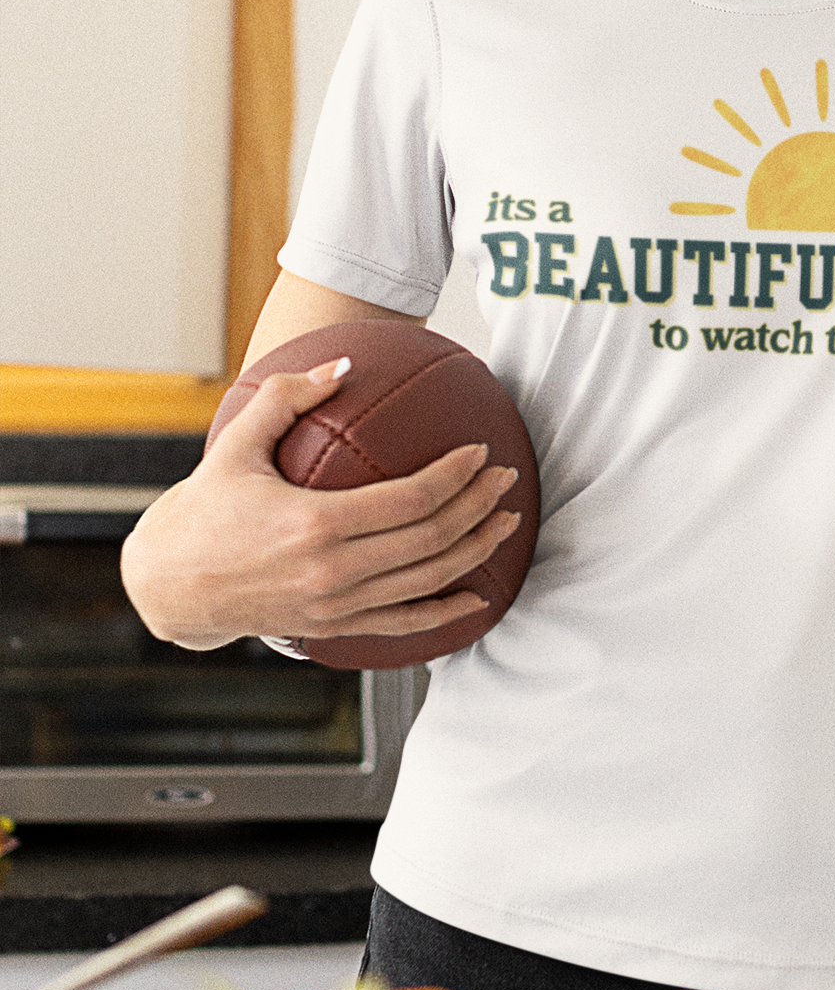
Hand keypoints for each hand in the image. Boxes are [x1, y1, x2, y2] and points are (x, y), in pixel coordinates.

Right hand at [120, 356, 521, 647]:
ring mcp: (337, 605)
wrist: (172, 587)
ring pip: (427, 581)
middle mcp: (333, 571)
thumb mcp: (237, 444)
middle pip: (431, 539)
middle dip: (479, 507)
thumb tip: (346, 362)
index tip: (481, 450)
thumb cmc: (204, 509)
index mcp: (315, 523)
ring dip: (476, 551)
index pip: (410, 499)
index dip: (455, 476)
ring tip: (507, 521)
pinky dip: (447, 612)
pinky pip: (405, 623)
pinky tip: (478, 594)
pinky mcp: (335, 628)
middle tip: (508, 479)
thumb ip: (289, 395)